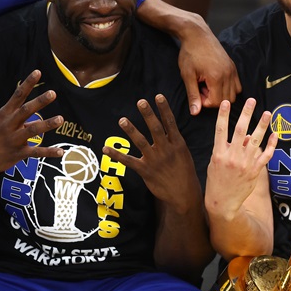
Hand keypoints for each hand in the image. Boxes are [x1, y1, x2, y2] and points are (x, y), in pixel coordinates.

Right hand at [0, 70, 64, 176]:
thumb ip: (16, 114)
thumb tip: (32, 110)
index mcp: (5, 114)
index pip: (18, 95)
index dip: (28, 83)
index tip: (38, 72)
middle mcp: (9, 125)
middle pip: (25, 110)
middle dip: (39, 102)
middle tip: (52, 93)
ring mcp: (14, 139)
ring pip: (32, 131)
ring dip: (47, 124)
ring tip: (60, 119)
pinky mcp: (18, 153)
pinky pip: (36, 152)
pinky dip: (49, 152)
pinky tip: (61, 151)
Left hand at [103, 95, 200, 210]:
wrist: (184, 194)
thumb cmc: (185, 173)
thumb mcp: (184, 155)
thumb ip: (174, 141)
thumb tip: (168, 128)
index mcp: (177, 144)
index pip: (170, 123)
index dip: (164, 109)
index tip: (158, 96)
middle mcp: (166, 150)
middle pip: (155, 128)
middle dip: (148, 114)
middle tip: (140, 102)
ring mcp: (155, 160)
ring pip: (141, 142)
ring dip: (131, 130)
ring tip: (122, 120)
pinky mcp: (145, 171)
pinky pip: (129, 161)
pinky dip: (116, 155)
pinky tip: (105, 148)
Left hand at [178, 28, 240, 114]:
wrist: (197, 35)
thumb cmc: (190, 53)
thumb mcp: (187, 75)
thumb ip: (193, 95)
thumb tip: (195, 112)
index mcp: (216, 77)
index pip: (216, 103)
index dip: (205, 102)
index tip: (197, 93)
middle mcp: (228, 74)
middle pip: (226, 100)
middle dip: (213, 100)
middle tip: (202, 89)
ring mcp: (232, 70)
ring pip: (233, 95)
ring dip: (221, 95)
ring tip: (208, 86)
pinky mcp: (233, 67)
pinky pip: (237, 86)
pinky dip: (228, 89)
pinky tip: (216, 82)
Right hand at [205, 99, 274, 220]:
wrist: (222, 202)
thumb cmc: (217, 180)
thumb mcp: (216, 163)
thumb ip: (228, 148)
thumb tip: (247, 136)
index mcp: (219, 153)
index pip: (220, 130)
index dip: (223, 115)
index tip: (225, 102)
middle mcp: (232, 157)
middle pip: (240, 130)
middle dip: (246, 114)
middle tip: (251, 100)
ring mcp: (245, 163)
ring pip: (256, 140)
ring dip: (262, 125)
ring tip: (267, 113)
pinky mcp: (255, 171)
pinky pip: (265, 155)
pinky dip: (271, 145)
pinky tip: (275, 134)